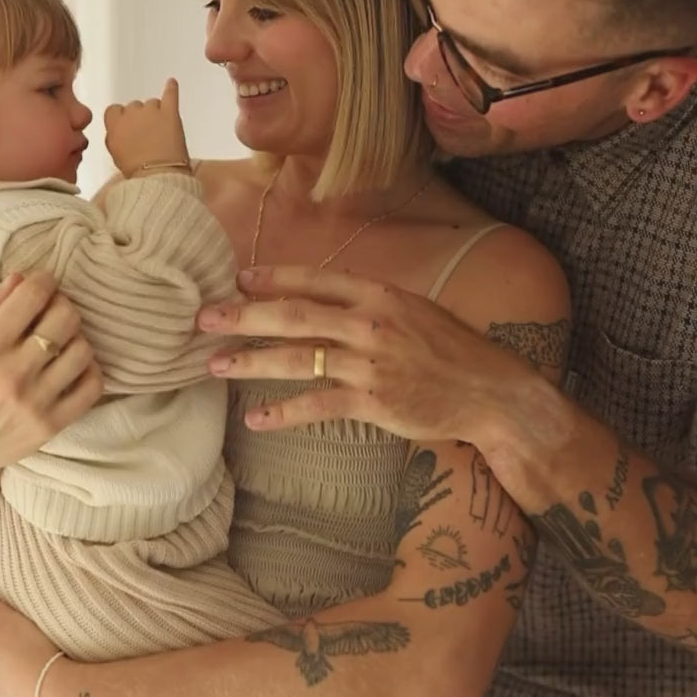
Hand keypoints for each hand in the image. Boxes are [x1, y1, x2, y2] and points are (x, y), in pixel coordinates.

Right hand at [0, 272, 102, 486]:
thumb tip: (21, 278)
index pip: (32, 296)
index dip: (44, 281)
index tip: (43, 284)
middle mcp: (12, 374)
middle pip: (66, 318)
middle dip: (62, 305)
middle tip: (53, 311)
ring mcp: (36, 402)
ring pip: (83, 349)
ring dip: (76, 338)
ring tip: (61, 342)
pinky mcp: (53, 424)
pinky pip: (93, 385)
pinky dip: (89, 369)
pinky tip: (72, 367)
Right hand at [104, 78, 187, 176]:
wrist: (158, 175)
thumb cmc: (137, 170)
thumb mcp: (115, 154)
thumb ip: (116, 136)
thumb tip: (120, 131)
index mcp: (114, 123)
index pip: (114, 110)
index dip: (122, 119)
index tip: (128, 128)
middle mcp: (131, 113)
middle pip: (135, 107)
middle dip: (141, 118)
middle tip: (148, 135)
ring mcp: (151, 110)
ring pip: (152, 103)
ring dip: (156, 113)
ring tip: (161, 132)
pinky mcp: (170, 112)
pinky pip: (170, 94)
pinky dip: (171, 88)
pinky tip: (172, 82)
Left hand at [198, 265, 542, 443]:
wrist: (491, 390)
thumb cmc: (451, 349)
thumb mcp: (414, 309)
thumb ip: (369, 304)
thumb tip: (322, 301)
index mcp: (380, 294)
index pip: (316, 279)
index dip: (274, 278)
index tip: (238, 279)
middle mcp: (371, 323)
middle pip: (295, 315)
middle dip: (244, 315)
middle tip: (205, 318)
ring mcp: (371, 363)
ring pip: (298, 358)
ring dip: (251, 361)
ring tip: (216, 364)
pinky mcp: (374, 402)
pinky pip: (318, 406)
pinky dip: (283, 413)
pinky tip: (256, 418)